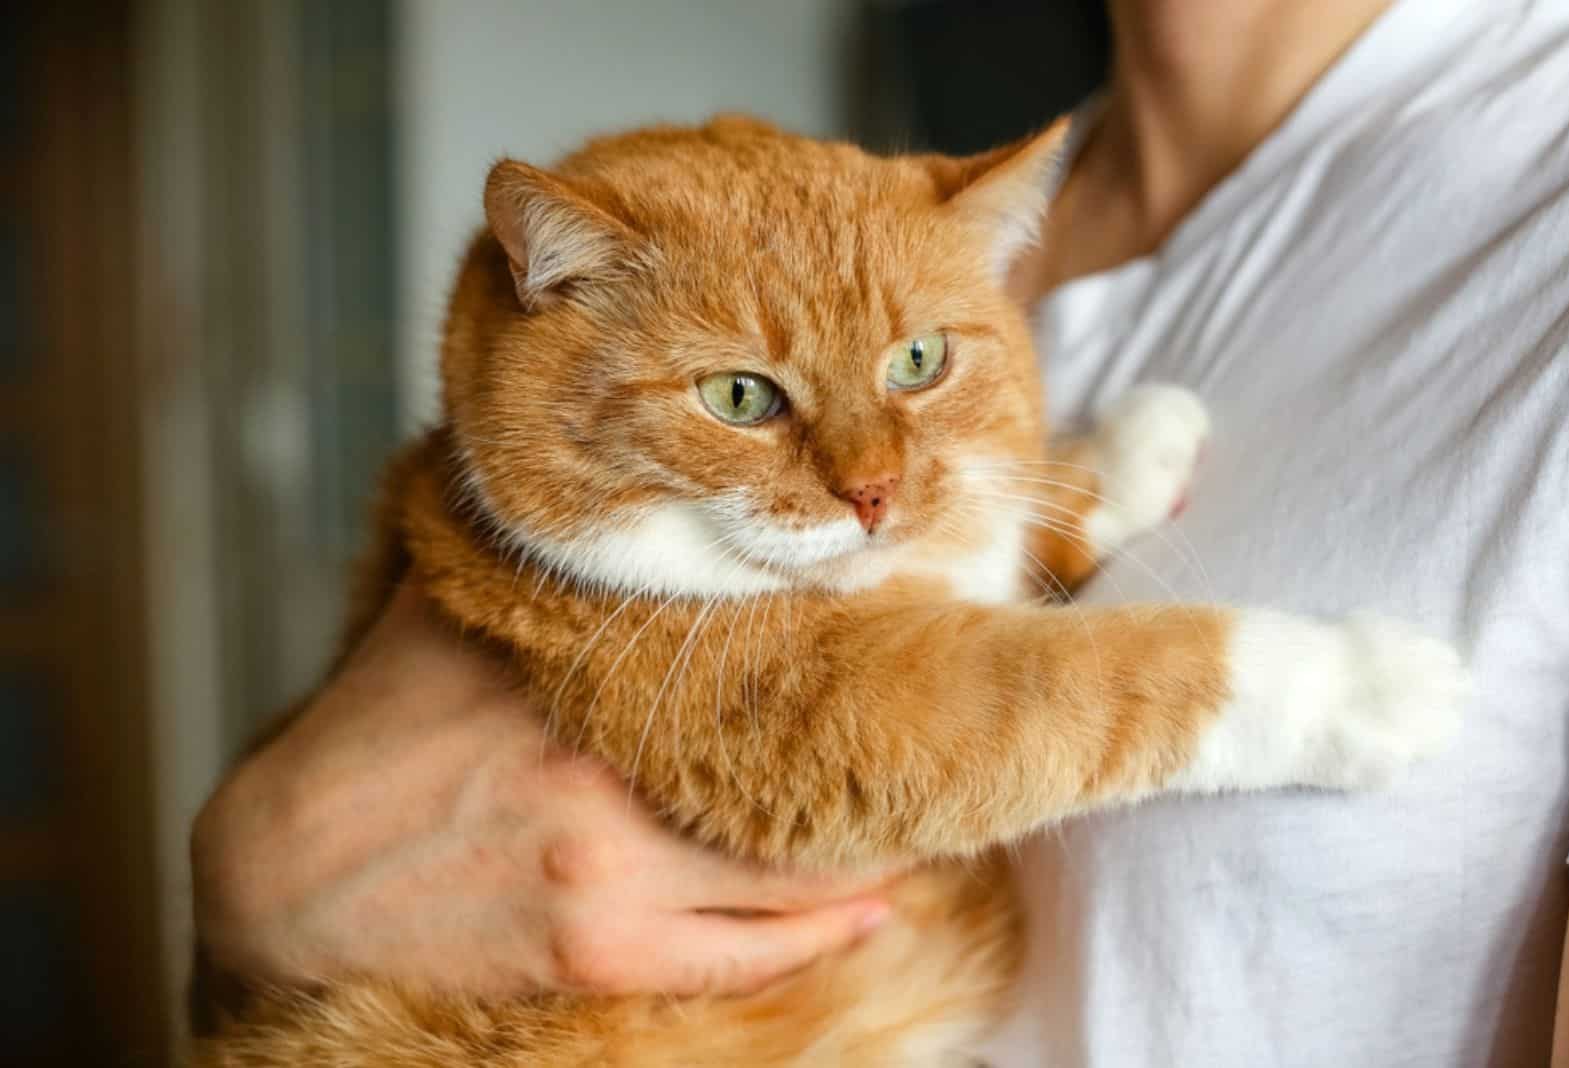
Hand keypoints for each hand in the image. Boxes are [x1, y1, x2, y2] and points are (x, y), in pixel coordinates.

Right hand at [191, 583, 893, 998]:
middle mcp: (606, 774)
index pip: (753, 661)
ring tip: (930, 813)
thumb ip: (539, 558)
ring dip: (872, 846)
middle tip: (948, 731)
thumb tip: (594, 473)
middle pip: (792, 766)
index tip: (912, 635)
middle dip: (875, 753)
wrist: (292, 867)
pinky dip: (822, 933)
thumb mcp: (449, 613)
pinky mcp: (600, 954)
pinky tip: (875, 907)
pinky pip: (745, 955)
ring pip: (788, 869)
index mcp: (581, 680)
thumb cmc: (379, 727)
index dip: (846, 650)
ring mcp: (610, 874)